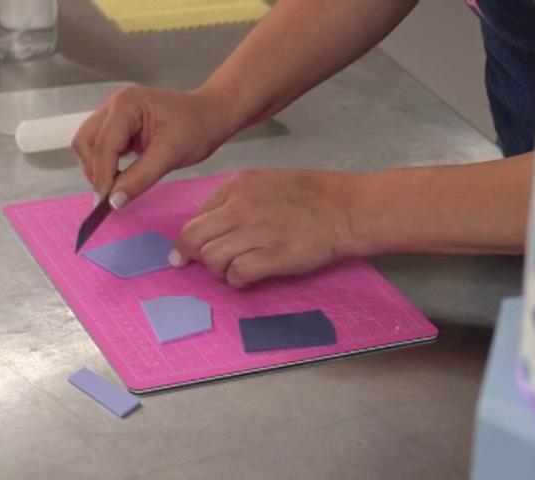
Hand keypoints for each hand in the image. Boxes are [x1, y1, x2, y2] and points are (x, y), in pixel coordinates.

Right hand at [72, 85, 235, 207]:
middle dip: (96, 171)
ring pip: (89, 144)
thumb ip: (140, 178)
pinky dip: (105, 164)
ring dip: (97, 169)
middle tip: (109, 197)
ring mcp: (113, 112)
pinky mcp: (118, 123)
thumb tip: (113, 202)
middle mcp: (114, 104)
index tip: (105, 203)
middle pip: (87, 142)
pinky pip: (101, 145)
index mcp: (126, 104)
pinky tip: (120, 178)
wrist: (210, 116)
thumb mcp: (170, 155)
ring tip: (115, 189)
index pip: (104, 145)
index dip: (103, 176)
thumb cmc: (197, 129)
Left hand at [170, 169, 358, 287]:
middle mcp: (241, 207)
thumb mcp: (266, 182)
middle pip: (193, 239)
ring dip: (219, 269)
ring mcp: (256, 232)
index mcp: (237, 187)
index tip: (188, 254)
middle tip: (205, 266)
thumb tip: (209, 226)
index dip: (189, 241)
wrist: (346, 209)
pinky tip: (250, 276)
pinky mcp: (272, 256)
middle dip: (193, 257)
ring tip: (237, 268)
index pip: (195, 218)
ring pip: (211, 259)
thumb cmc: (311, 196)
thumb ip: (235, 200)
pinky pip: (236, 274)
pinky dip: (238, 280)